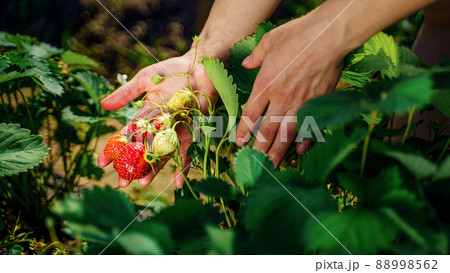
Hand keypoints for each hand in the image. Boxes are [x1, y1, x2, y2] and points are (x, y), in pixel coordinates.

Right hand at [98, 51, 216, 187]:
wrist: (200, 66)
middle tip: (123, 182)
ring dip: (153, 169)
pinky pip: (188, 152)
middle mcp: (159, 126)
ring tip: (143, 183)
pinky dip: (184, 166)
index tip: (102, 162)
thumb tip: (103, 106)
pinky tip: (178, 183)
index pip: (127, 135)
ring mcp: (175, 131)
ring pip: (162, 154)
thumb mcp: (145, 79)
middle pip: (143, 150)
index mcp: (146, 115)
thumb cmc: (172, 70)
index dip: (115, 149)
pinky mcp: (192, 132)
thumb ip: (126, 93)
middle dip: (132, 166)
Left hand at [235, 13, 346, 165]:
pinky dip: (305, 140)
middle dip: (259, 148)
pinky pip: (309, 126)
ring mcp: (301, 103)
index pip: (250, 114)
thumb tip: (247, 64)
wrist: (329, 37)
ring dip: (278, 151)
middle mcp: (281, 99)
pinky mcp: (318, 103)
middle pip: (267, 130)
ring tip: (272, 165)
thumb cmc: (298, 35)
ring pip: (286, 133)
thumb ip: (256, 56)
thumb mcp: (270, 40)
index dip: (243, 130)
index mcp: (265, 84)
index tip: (239, 142)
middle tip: (254, 163)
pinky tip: (301, 150)